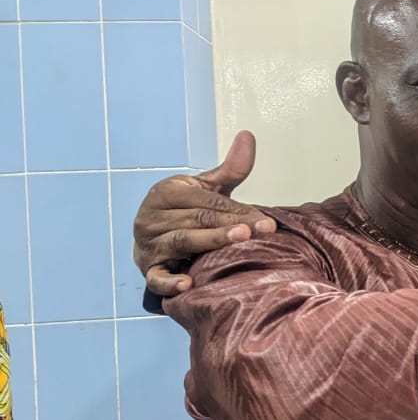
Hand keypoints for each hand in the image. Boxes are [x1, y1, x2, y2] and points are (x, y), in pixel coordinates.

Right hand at [132, 130, 275, 295]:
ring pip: (183, 241)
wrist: (156, 242)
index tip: (267, 221)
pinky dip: (171, 282)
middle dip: (232, 225)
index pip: (208, 201)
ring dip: (212, 242)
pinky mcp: (147, 270)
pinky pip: (157, 276)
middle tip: (261, 230)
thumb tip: (248, 134)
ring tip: (240, 240)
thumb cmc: (187, 212)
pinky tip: (189, 285)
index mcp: (166, 192)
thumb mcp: (207, 189)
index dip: (238, 210)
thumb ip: (230, 169)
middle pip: (198, 219)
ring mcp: (147, 243)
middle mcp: (151, 216)